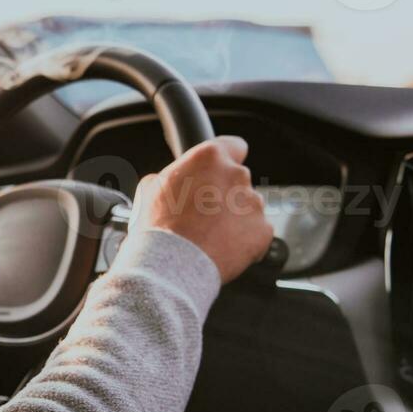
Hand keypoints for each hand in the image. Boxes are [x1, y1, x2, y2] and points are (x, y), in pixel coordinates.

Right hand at [131, 135, 273, 283]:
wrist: (170, 265)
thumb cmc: (157, 228)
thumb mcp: (149, 188)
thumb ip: (171, 177)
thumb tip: (171, 182)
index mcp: (210, 158)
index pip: (234, 145)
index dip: (227, 158)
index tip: (220, 171)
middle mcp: (236, 175)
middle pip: (239, 179)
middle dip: (225, 193)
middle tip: (203, 213)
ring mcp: (253, 203)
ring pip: (248, 206)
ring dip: (234, 217)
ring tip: (210, 235)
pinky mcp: (263, 230)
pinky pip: (257, 232)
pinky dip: (245, 240)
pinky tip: (222, 248)